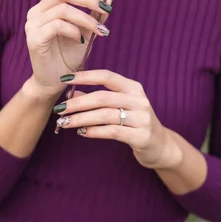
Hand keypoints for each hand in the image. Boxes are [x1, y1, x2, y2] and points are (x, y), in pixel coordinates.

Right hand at [25, 0, 112, 97]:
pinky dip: (74, 30)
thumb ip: (95, 16)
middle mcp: (36, 11)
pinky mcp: (34, 39)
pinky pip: (57, 26)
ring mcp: (32, 25)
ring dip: (86, 18)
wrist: (54, 82)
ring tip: (100, 31)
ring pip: (62, 9)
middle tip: (106, 9)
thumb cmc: (68, 56)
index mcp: (47, 6)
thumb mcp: (87, 33)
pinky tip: (81, 40)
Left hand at [54, 69, 178, 169]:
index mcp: (133, 87)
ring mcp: (142, 118)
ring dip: (81, 119)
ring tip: (65, 122)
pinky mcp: (141, 136)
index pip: (106, 76)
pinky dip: (94, 131)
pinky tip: (82, 132)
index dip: (85, 76)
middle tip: (59, 108)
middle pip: (102, 97)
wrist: (161, 145)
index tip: (65, 79)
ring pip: (105, 115)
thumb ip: (98, 98)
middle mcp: (139, 100)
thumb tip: (72, 93)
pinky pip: (112, 132)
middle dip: (77, 103)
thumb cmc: (134, 122)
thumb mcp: (120, 106)